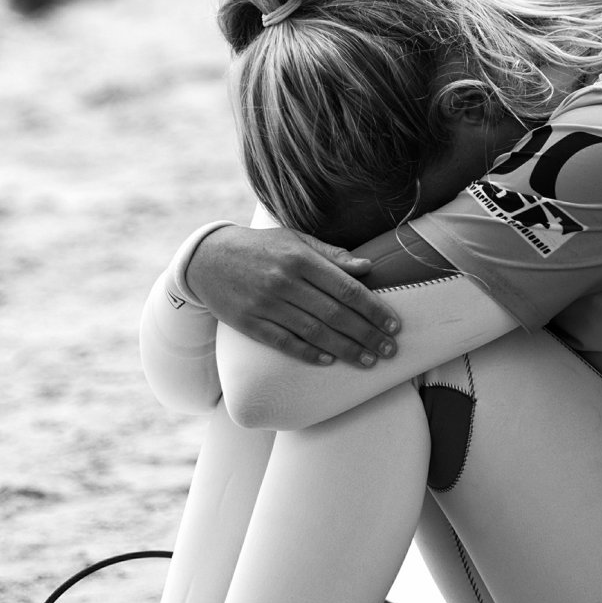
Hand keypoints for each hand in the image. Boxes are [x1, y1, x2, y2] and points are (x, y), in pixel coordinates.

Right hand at [185, 226, 399, 366]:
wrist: (207, 259)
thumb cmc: (259, 248)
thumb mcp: (295, 240)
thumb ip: (331, 255)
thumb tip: (368, 267)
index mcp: (300, 259)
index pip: (347, 289)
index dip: (374, 309)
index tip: (394, 325)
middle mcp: (285, 282)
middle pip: (335, 314)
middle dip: (367, 334)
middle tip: (390, 350)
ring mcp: (266, 304)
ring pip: (314, 332)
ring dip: (345, 349)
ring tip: (368, 360)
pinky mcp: (249, 323)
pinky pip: (284, 343)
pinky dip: (309, 353)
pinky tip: (330, 361)